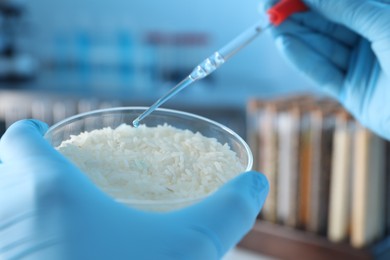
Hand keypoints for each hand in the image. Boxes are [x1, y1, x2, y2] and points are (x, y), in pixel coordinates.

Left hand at [0, 119, 268, 259]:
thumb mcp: (186, 252)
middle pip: (4, 174)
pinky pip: (2, 241)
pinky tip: (46, 251)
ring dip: (15, 208)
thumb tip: (257, 183)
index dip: (33, 138)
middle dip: (23, 172)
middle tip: (54, 183)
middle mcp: (4, 218)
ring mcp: (0, 247)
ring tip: (50, 220)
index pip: (19, 141)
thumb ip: (225, 213)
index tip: (47, 142)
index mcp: (46, 193)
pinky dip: (16, 238)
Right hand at [264, 0, 389, 138]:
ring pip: (321, 47)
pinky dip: (303, 59)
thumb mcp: (385, 24)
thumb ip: (347, 8)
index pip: (340, 3)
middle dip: (297, 15)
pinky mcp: (351, 91)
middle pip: (326, 24)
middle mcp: (371, 40)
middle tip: (268, 9)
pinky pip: (323, 72)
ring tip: (271, 25)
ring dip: (295, 35)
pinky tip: (285, 44)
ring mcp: (361, 66)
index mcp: (383, 18)